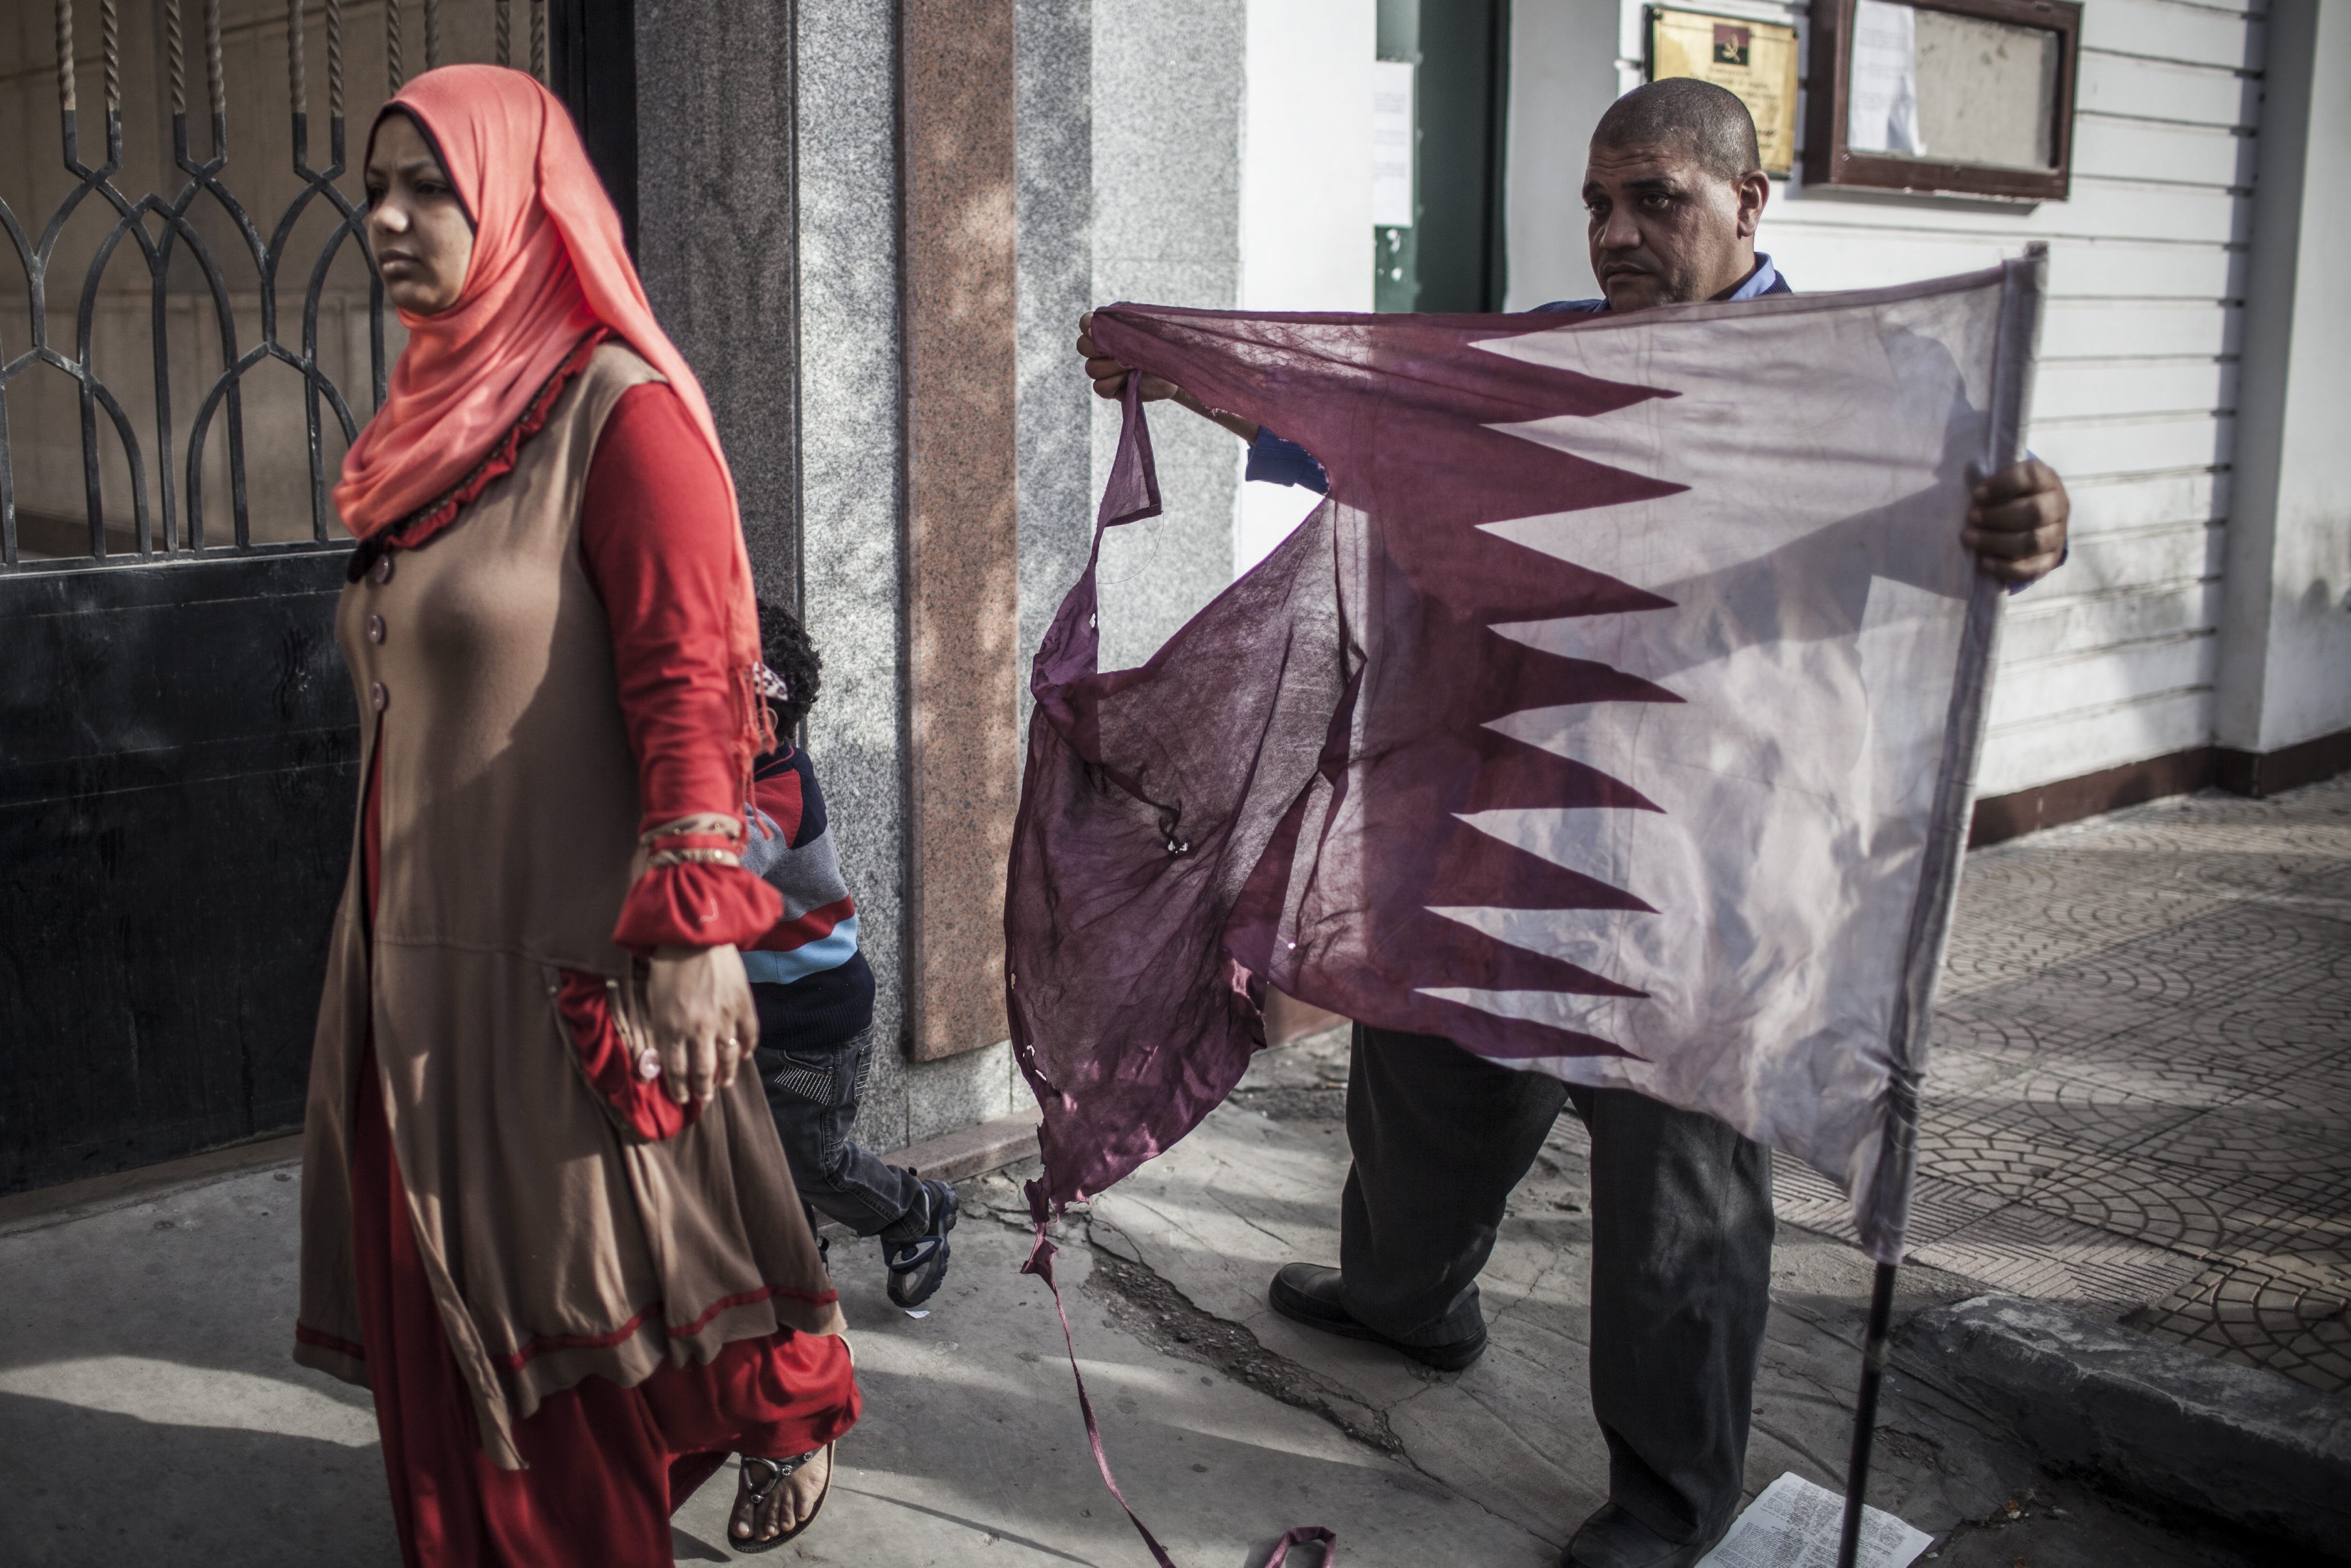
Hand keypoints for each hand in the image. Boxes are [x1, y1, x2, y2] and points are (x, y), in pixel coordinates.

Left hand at [646, 944, 757, 1106]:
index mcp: (672, 1027)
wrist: (696, 934)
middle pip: (703, 1071)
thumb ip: (660, 1031)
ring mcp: (724, 1018)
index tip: (681, 1098)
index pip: (675, 1070)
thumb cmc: (668, 965)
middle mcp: (698, 1028)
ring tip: (723, 1083)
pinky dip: (746, 1049)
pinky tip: (742, 1056)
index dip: (678, 1089)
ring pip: (728, 1059)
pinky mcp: (743, 1006)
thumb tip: (661, 1060)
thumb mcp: (654, 1001)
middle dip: (703, 1090)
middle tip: (703, 1098)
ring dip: (726, 1076)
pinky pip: (749, 1036)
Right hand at [1078, 311, 1178, 402]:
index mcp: (1107, 330)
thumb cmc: (1161, 345)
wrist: (1177, 369)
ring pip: (1091, 368)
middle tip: (1121, 350)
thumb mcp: (1147, 328)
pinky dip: (1113, 382)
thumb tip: (1102, 320)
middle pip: (1082, 346)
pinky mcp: (1109, 389)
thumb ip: (1126, 321)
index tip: (1099, 328)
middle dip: (1099, 348)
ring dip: (1112, 367)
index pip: (1085, 323)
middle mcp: (1100, 350)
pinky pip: (1099, 387)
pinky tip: (1128, 379)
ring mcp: (1103, 370)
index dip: (1088, 325)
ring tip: (1132, 365)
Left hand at [1964, 457, 2068, 584]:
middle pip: (2034, 512)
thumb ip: (1993, 483)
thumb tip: (1970, 486)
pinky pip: (2031, 568)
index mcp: (2047, 479)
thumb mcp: (2007, 483)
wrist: (2038, 521)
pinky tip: (1984, 561)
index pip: (2031, 476)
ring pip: (2032, 542)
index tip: (1976, 494)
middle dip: (1998, 516)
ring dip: (1996, 541)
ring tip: (1969, 538)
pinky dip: (2005, 567)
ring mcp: (2058, 534)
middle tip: (1972, 517)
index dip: (2003, 485)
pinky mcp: (2050, 558)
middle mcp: (2059, 505)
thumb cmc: (2012, 497)